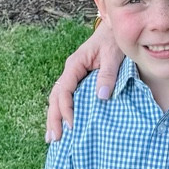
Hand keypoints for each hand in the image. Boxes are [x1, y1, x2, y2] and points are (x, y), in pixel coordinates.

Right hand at [45, 22, 123, 142]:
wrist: (115, 29)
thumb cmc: (114, 41)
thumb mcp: (113, 55)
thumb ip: (108, 74)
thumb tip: (102, 96)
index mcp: (75, 65)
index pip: (64, 90)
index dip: (66, 108)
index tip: (72, 125)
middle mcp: (70, 71)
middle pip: (56, 97)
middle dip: (54, 118)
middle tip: (54, 139)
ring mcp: (73, 76)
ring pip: (58, 98)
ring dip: (55, 117)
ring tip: (53, 138)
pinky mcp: (79, 80)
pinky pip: (67, 97)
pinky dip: (63, 111)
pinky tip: (63, 125)